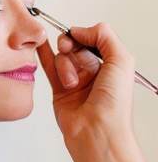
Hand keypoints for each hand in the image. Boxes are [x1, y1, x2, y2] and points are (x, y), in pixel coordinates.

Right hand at [36, 23, 135, 151]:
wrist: (97, 131)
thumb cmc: (114, 105)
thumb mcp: (122, 62)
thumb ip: (104, 37)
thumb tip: (80, 29)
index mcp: (111, 65)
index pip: (93, 39)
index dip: (84, 34)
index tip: (78, 36)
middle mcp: (94, 71)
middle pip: (75, 45)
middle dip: (69, 44)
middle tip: (67, 48)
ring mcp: (75, 80)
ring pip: (62, 57)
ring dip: (64, 65)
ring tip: (71, 82)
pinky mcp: (59, 89)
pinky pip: (48, 67)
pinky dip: (43, 54)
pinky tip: (38, 45)